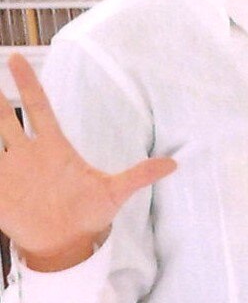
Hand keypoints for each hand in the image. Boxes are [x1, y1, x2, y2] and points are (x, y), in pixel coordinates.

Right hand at [0, 57, 176, 271]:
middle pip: (6, 118)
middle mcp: (28, 154)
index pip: (38, 108)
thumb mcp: (114, 193)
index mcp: (54, 148)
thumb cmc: (90, 215)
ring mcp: (9, 171)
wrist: (67, 245)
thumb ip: (139, 175)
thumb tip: (175, 163)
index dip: (27, 83)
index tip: (17, 58)